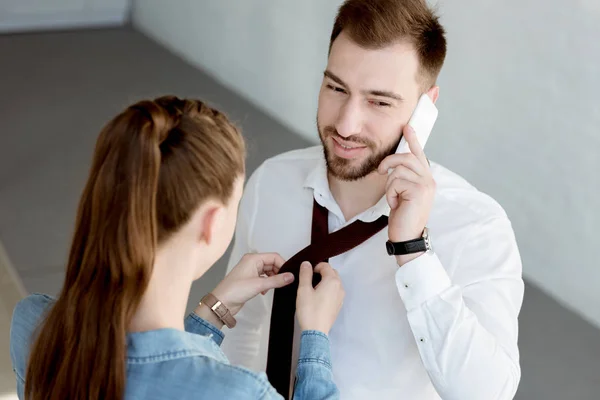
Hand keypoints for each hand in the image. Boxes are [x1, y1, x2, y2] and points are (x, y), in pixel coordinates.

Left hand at [209, 253, 293, 316]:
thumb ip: (277, 280)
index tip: (289, 275)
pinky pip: (264, 278)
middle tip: (283, 283)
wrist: (222, 303)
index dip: (283, 265)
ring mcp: (251, 271)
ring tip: (273, 287)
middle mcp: (252, 263)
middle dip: (278, 273)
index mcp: (253, 258)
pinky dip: (267, 284)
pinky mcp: (250, 280)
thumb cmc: (235, 290)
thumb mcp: (259, 285)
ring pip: (268, 272)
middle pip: (272, 264)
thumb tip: (291, 276)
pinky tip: (265, 291)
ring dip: (273, 279)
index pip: (274, 257)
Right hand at [296, 262, 344, 334]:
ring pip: (334, 283)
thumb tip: (306, 264)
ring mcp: (340, 297)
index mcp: (332, 281)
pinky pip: (334, 292)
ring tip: (313, 289)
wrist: (315, 331)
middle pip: (332, 273)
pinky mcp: (338, 305)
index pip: (325, 266)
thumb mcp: (303, 289)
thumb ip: (305, 274)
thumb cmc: (309, 310)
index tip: (306, 273)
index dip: (315, 266)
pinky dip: (328, 290)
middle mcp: (340, 287)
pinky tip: (318, 298)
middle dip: (321, 272)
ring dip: (325, 281)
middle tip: (309, 279)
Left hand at [378, 125, 435, 264]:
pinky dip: (390, 194)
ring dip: (390, 185)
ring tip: (394, 198)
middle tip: (381, 171)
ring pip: (398, 170)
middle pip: (406, 157)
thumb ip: (402, 178)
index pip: (418, 154)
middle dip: (390, 161)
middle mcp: (429, 179)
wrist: (407, 237)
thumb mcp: (403, 194)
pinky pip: (395, 182)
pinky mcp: (419, 190)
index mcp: (425, 178)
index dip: (413, 139)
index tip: (407, 126)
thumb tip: (393, 165)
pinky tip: (395, 204)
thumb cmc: (403, 216)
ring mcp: (426, 184)